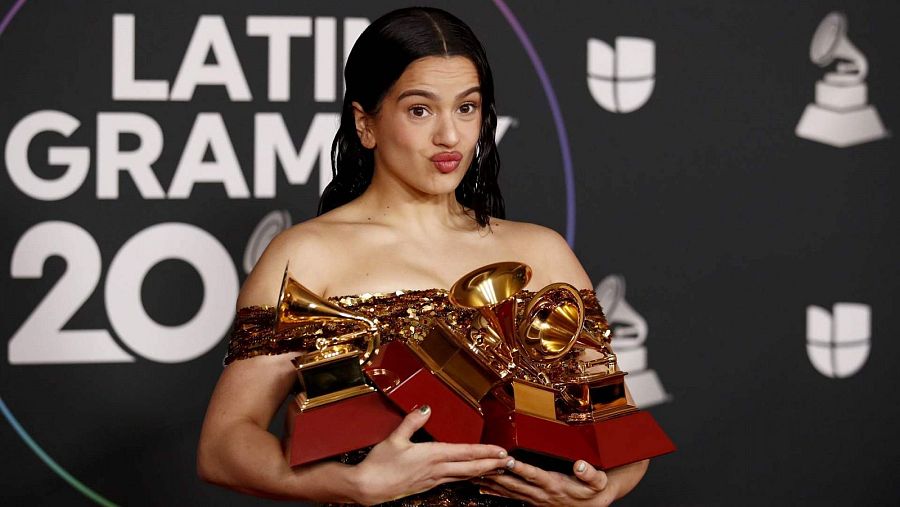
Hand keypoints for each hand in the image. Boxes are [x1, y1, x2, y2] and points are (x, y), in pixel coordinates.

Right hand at [352, 405, 511, 504]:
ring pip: (465, 476)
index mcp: (432, 455)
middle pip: (471, 468)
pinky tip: (471, 476)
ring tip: (497, 468)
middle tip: (510, 462)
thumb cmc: (380, 464)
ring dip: (483, 472)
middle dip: (492, 464)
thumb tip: (426, 408)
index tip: (502, 450)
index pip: (466, 453)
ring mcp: (434, 480)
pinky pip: (454, 481)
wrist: (368, 488)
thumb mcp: (394, 438)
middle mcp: (437, 469)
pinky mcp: (428, 486)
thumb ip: (412, 421)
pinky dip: (467, 477)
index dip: (486, 452)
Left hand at [474, 459, 614, 505]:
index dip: (520, 468)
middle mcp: (541, 493)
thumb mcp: (597, 481)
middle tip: (481, 466)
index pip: (534, 475)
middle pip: (515, 484)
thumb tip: (581, 464)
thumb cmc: (594, 490)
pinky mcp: (531, 501)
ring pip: (509, 491)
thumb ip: (589, 473)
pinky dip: (495, 492)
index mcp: (554, 485)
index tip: (507, 460)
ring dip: (491, 483)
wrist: (594, 505)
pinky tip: (482, 489)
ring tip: (474, 476)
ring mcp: (535, 499)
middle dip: (496, 475)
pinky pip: (510, 497)